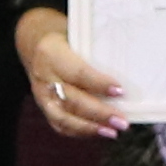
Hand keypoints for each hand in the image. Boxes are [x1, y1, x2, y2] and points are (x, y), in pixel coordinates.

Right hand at [16, 10, 126, 140]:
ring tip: (112, 131)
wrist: (35, 45)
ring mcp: (41, 96)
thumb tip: (130, 65)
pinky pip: (60, 125)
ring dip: (90, 127)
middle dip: (99, 113)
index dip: (99, 84)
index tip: (120, 91)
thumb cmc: (66, 38)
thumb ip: (96, 49)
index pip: (78, 73)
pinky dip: (81, 131)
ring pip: (63, 117)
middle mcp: (44, 77)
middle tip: (122, 121)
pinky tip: (100, 131)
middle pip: (72, 100)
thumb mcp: (77, 34)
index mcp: (51, 53)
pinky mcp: (43, 108)